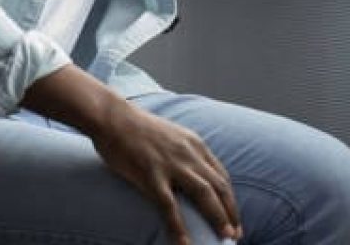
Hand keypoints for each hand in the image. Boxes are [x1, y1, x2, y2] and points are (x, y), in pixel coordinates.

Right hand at [91, 98, 242, 244]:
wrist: (113, 116)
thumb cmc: (137, 127)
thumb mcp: (171, 135)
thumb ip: (183, 153)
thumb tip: (191, 175)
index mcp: (194, 143)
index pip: (221, 175)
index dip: (230, 198)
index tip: (234, 216)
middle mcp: (188, 153)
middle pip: (219, 186)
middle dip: (231, 211)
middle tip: (236, 234)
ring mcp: (171, 164)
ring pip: (203, 194)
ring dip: (218, 217)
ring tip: (226, 237)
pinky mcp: (151, 174)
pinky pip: (170, 206)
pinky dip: (179, 228)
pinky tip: (185, 244)